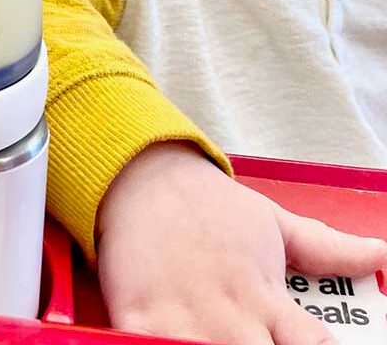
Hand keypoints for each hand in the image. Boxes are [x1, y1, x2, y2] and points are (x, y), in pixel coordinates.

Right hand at [97, 143, 386, 343]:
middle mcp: (231, 311)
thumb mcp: (273, 222)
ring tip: (221, 343)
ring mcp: (184, 317)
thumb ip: (328, 248)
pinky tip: (173, 340)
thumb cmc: (205, 203)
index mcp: (267, 294)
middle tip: (264, 344)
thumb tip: (379, 254)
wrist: (140, 175)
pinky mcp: (139, 316)